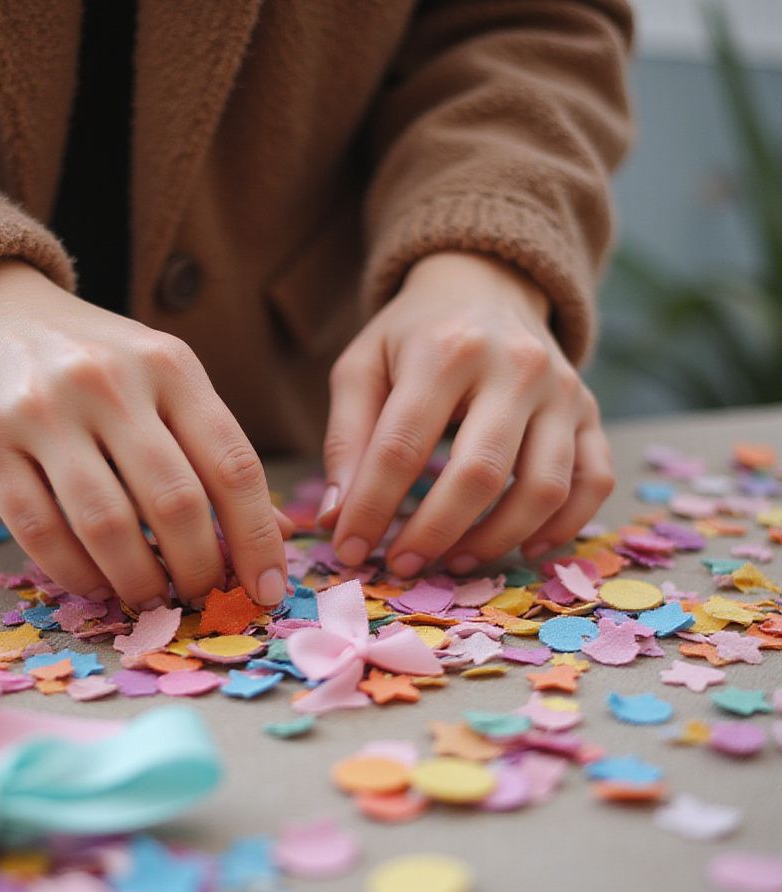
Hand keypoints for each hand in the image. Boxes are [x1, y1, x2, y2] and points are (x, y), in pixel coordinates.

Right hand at [0, 261, 287, 607]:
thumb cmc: (92, 360)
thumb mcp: (164, 381)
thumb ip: (215, 451)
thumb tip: (276, 535)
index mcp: (169, 365)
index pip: (233, 465)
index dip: (258, 539)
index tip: (268, 590)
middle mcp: (109, 381)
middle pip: (176, 502)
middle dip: (199, 569)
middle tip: (202, 598)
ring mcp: (41, 411)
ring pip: (107, 526)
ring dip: (139, 581)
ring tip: (152, 600)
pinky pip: (41, 532)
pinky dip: (77, 574)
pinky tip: (96, 584)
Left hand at [320, 251, 613, 575]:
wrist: (486, 285)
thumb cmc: (414, 337)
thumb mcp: (362, 368)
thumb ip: (346, 440)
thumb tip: (337, 520)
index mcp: (446, 350)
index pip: (402, 447)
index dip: (371, 508)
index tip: (348, 550)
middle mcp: (515, 367)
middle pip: (480, 473)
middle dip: (434, 533)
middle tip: (400, 567)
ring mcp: (563, 390)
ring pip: (544, 487)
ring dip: (497, 540)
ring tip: (453, 562)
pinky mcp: (590, 412)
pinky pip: (593, 481)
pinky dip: (564, 525)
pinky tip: (522, 546)